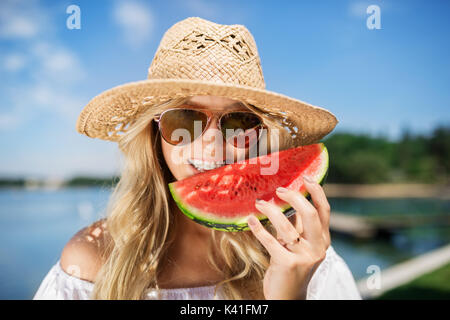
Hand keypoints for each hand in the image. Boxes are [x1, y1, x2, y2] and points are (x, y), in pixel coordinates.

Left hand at [247, 176, 330, 299]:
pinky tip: (250, 219)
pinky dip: (258, 228)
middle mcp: (317, 248)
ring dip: (270, 210)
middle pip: (311, 214)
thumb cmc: (291, 267)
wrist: (288, 298)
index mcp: (322, 241)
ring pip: (287, 226)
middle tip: (279, 189)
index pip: (324, 211)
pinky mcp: (287, 264)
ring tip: (259, 203)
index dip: (317, 192)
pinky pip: (270, 240)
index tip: (306, 178)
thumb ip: (298, 227)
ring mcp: (303, 257)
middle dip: (295, 197)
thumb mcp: (300, 246)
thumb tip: (288, 200)